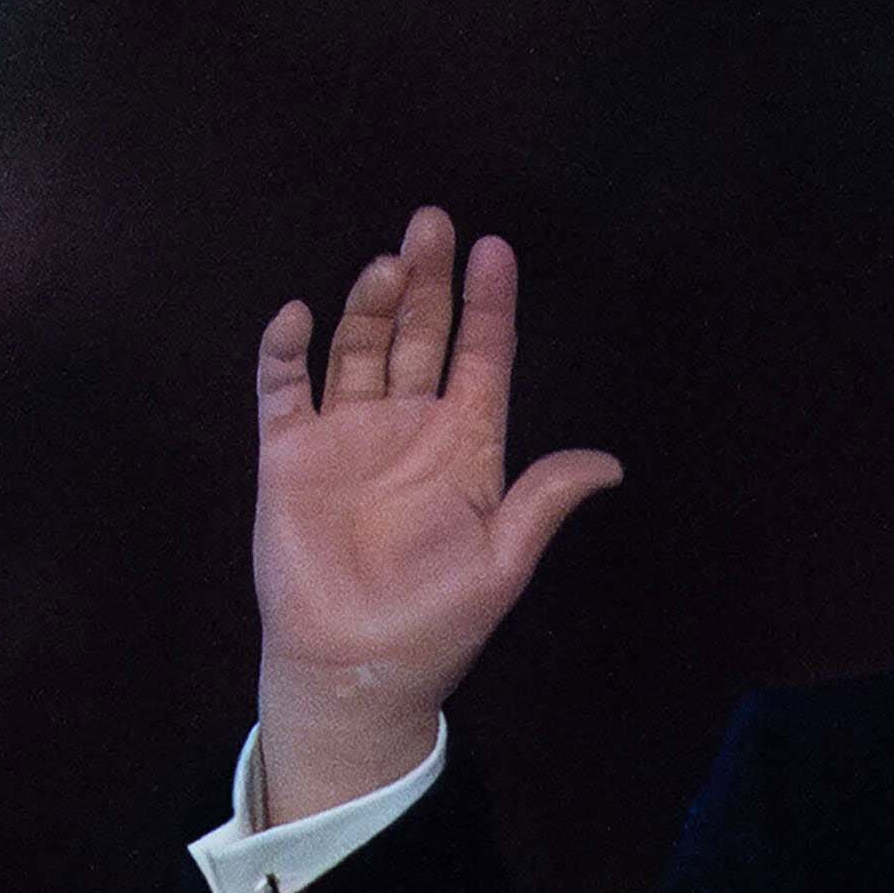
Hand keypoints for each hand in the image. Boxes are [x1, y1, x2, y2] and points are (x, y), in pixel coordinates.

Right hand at [249, 205, 623, 816]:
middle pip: (420, 335)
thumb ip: (543, 502)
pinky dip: (286, 350)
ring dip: (371, 305)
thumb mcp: (502, 564)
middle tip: (432, 223)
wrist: (354, 669)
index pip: (480, 358)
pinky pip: (284, 388)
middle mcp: (406, 427)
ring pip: (359, 347)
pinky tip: (299, 316)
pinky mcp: (290, 454)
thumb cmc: (435, 624)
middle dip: (428, 280)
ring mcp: (346, 435)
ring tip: (388, 266)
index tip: (495, 250)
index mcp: (462, 447)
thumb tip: (610, 464)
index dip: (488, 305)